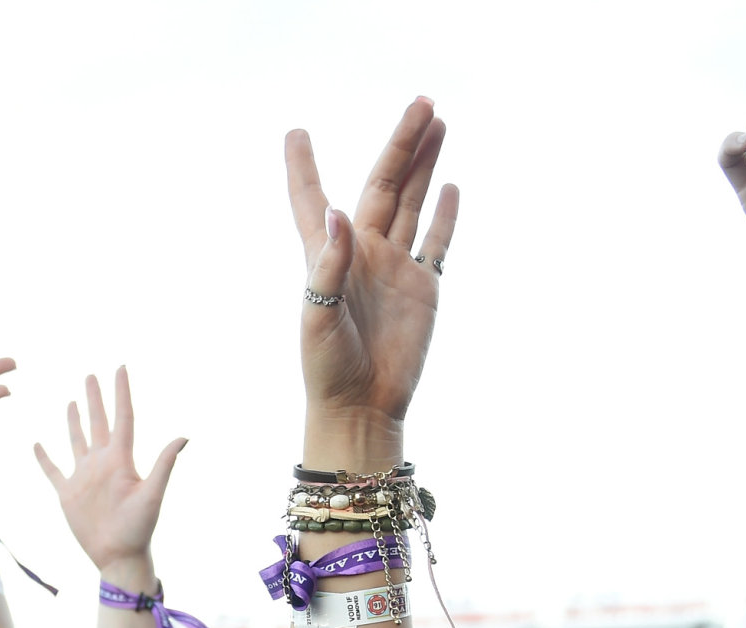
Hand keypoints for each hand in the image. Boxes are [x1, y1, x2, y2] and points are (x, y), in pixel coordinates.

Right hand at [33, 367, 184, 584]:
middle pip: (98, 422)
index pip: (122, 417)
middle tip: (91, 375)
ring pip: (77, 440)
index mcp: (120, 459)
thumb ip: (164, 464)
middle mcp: (102, 463)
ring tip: (72, 400)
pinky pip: (52, 470)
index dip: (121, 392)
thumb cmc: (138, 528)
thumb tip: (185, 436)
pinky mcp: (67, 493)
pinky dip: (44, 458)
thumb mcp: (152, 494)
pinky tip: (38, 445)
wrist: (117, 556)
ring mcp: (83, 477)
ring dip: (74, 420)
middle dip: (95, 398)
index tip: (121, 368)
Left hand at [285, 99, 457, 430]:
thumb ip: (328, 265)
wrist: (361, 407)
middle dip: (401, 143)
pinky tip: (449, 185)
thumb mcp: (317, 316)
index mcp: (326, 255)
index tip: (295, 132)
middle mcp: (362, 252)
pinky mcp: (422, 288)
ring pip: (413, 202)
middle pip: (383, 183)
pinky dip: (445, 214)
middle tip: (423, 102)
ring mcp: (394, 268)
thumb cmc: (327, 368)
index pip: (311, 198)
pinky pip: (436, 243)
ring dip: (424, 163)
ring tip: (438, 122)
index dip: (303, 166)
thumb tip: (338, 212)